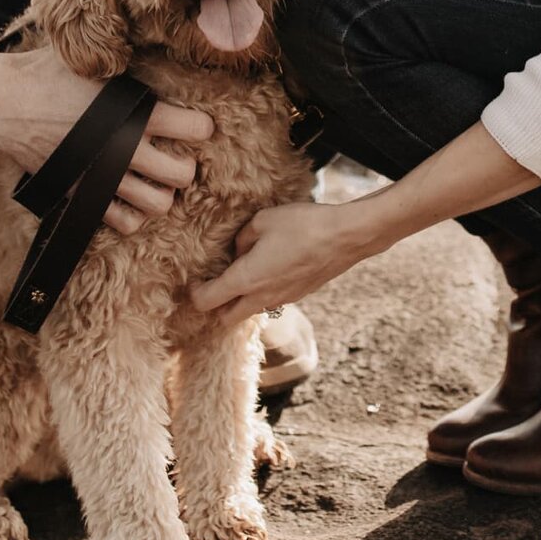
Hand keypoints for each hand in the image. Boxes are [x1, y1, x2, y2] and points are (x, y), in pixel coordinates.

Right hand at [0, 46, 210, 233]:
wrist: (2, 102)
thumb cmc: (47, 73)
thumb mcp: (92, 58)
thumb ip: (126, 58)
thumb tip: (156, 40)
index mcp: (132, 111)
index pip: (194, 128)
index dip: (201, 126)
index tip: (196, 124)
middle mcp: (123, 148)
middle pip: (182, 174)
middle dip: (187, 166)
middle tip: (177, 154)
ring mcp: (103, 176)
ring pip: (158, 204)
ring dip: (162, 191)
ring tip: (154, 176)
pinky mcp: (81, 195)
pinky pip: (123, 221)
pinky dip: (133, 213)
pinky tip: (128, 193)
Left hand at [188, 200, 378, 317]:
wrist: (346, 237)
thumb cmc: (303, 225)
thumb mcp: (262, 220)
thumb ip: (242, 239)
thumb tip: (239, 251)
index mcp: (246, 279)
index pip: (207, 301)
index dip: (194, 294)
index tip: (194, 280)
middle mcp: (261, 297)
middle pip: (226, 319)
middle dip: (215, 307)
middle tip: (213, 283)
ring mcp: (282, 300)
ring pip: (249, 311)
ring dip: (240, 300)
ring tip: (242, 273)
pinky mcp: (298, 295)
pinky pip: (270, 301)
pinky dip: (261, 293)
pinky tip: (269, 268)